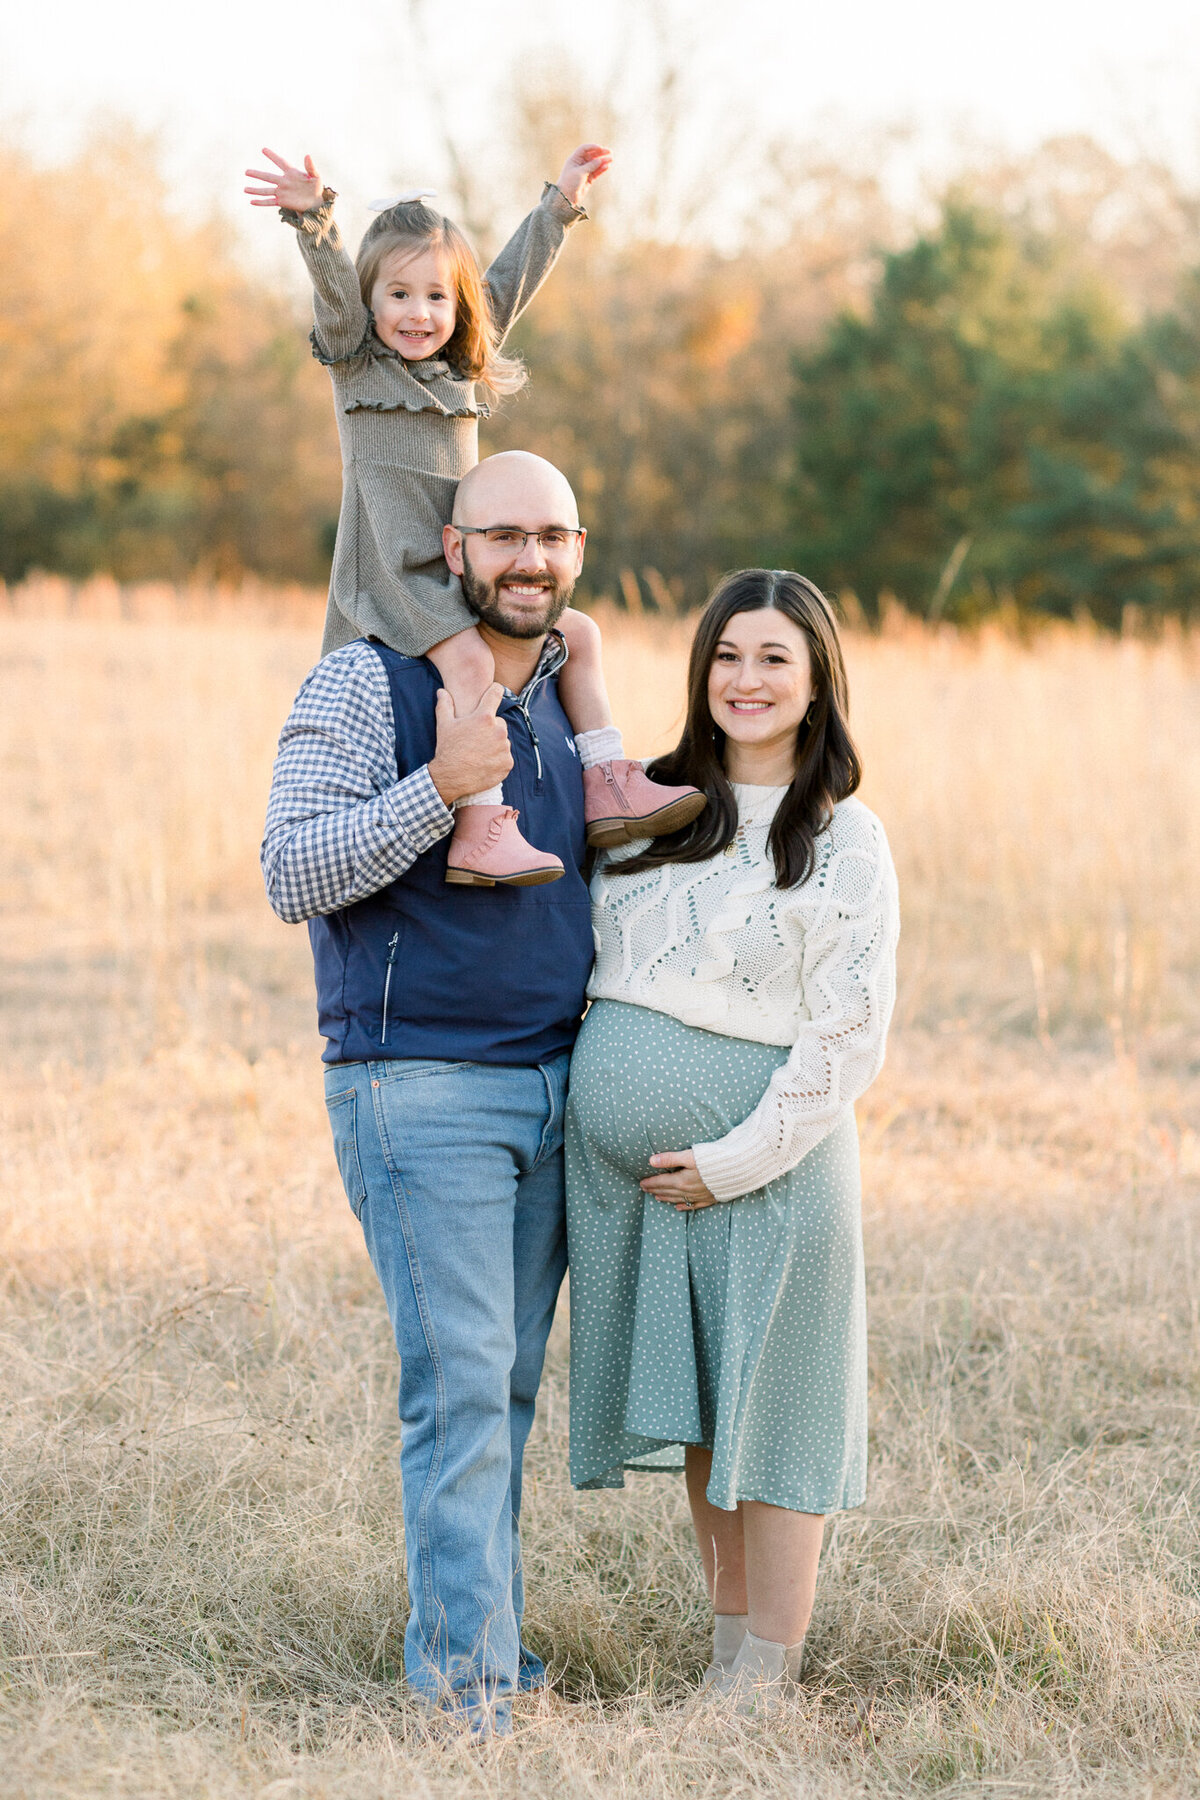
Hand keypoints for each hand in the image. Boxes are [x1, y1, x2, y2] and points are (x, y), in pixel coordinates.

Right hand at [244, 147, 324, 210]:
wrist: (315, 203)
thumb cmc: (316, 188)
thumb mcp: (316, 177)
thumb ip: (311, 167)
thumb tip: (307, 155)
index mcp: (291, 173)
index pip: (280, 162)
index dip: (273, 156)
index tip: (263, 149)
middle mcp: (284, 182)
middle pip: (268, 177)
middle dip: (257, 174)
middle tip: (246, 171)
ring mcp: (282, 192)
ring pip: (266, 190)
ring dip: (256, 190)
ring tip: (245, 189)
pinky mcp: (282, 201)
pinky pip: (270, 202)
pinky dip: (261, 202)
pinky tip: (252, 202)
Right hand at [427, 685, 512, 805]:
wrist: (451, 777)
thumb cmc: (447, 749)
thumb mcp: (444, 725)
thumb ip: (445, 705)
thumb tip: (442, 691)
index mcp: (484, 717)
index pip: (496, 694)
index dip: (495, 690)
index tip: (496, 690)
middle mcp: (498, 730)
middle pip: (499, 723)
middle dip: (490, 727)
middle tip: (476, 738)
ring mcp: (504, 748)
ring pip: (503, 740)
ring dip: (495, 744)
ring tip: (479, 752)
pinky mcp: (507, 763)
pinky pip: (505, 757)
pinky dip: (498, 759)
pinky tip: (484, 762)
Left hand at [555, 143, 611, 208]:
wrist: (567, 197)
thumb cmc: (570, 182)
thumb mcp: (580, 172)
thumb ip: (590, 166)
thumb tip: (600, 160)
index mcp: (574, 159)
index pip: (584, 149)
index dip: (592, 147)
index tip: (600, 148)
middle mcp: (580, 163)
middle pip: (591, 155)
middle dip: (600, 153)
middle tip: (610, 151)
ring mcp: (585, 171)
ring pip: (595, 164)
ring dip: (603, 161)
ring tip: (611, 159)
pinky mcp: (589, 179)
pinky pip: (596, 172)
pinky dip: (601, 169)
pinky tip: (607, 166)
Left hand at [640, 1149, 718, 1211]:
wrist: (737, 1171)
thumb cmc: (713, 1160)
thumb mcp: (690, 1156)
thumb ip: (670, 1159)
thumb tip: (651, 1161)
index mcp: (682, 1180)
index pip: (661, 1182)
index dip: (650, 1182)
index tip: (641, 1182)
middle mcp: (688, 1191)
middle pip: (667, 1191)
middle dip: (655, 1190)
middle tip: (645, 1189)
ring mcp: (699, 1196)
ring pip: (677, 1199)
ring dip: (666, 1198)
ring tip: (657, 1197)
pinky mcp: (709, 1199)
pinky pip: (692, 1205)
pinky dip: (683, 1206)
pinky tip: (677, 1207)